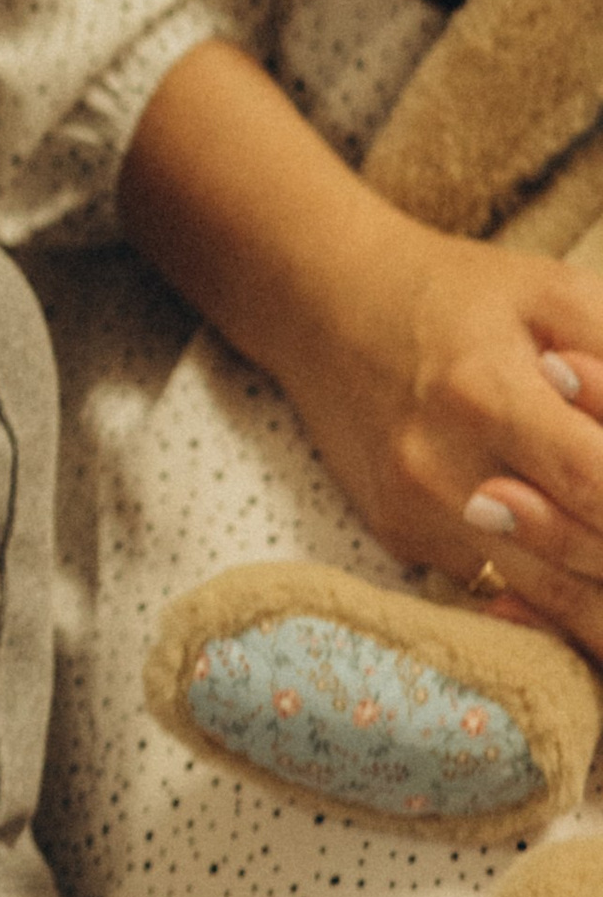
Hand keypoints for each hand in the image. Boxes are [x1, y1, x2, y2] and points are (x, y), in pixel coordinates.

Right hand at [287, 219, 602, 659]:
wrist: (322, 303)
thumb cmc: (458, 293)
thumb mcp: (555, 296)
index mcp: (483, 392)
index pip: (598, 487)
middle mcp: (441, 468)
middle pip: (584, 560)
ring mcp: (418, 516)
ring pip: (552, 602)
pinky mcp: (404, 542)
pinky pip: (506, 594)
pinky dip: (568, 603)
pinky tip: (599, 586)